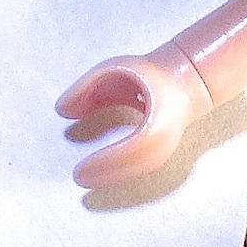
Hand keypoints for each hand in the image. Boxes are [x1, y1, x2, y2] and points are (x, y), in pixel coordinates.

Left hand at [56, 47, 213, 189]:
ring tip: (86, 177)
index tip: (84, 167)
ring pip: (142, 171)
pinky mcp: (160, 154)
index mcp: (161, 114)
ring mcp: (168, 148)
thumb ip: (87, 87)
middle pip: (142, 165)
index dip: (112, 159)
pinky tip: (101, 174)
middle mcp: (169, 137)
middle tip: (78, 178)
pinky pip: (140, 169)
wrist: (183, 82)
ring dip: (114, 177)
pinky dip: (120, 173)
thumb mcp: (115, 68)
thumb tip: (63, 110)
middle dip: (110, 174)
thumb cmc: (150, 75)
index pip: (140, 144)